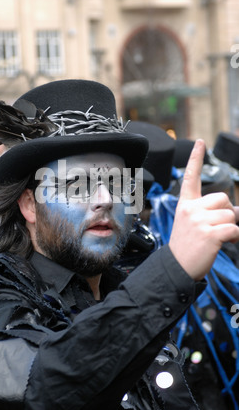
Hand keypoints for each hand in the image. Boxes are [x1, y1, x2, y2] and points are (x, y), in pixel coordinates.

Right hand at [169, 139, 238, 280]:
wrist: (177, 267)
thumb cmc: (186, 245)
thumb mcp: (192, 223)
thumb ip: (209, 212)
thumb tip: (236, 212)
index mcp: (185, 204)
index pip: (191, 177)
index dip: (196, 158)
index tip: (199, 142)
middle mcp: (190, 209)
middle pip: (223, 198)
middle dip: (227, 212)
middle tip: (217, 227)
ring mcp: (199, 221)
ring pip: (231, 214)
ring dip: (231, 227)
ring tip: (217, 237)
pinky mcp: (210, 234)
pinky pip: (234, 229)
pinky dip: (234, 237)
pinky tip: (223, 243)